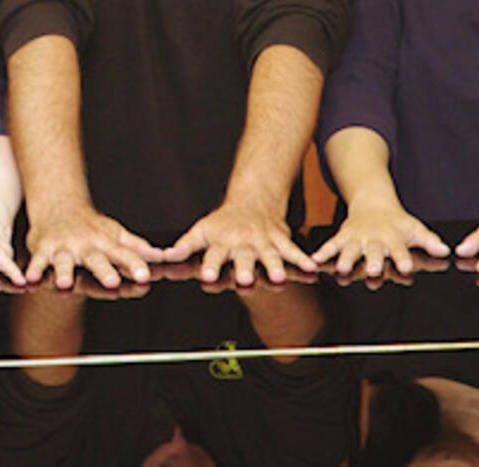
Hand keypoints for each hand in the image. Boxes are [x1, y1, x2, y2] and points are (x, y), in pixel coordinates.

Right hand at [25, 204, 161, 289]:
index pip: (123, 254)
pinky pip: (36, 262)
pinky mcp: (43, 249)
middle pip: (95, 259)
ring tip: (64, 284)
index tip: (145, 276)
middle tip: (113, 281)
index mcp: (104, 243)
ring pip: (63, 261)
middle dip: (103, 270)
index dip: (134, 265)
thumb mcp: (114, 234)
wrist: (57, 205)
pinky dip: (32, 271)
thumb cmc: (89, 225)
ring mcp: (63, 247)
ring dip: (63, 272)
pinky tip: (30, 281)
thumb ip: (135, 248)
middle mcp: (85, 245)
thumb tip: (161, 256)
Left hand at [163, 201, 315, 285]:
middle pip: (243, 257)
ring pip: (270, 254)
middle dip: (245, 268)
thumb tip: (166, 256)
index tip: (207, 275)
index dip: (210, 265)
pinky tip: (312, 268)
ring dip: (274, 265)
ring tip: (279, 277)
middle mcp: (242, 243)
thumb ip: (185, 245)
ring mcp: (262, 241)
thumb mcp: (201, 231)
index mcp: (222, 242)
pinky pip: (292, 250)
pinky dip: (302, 259)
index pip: (214, 255)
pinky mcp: (280, 239)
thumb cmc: (223, 222)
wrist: (252, 200)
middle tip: (245, 279)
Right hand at [310, 198, 449, 276]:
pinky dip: (324, 252)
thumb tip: (445, 251)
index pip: (400, 249)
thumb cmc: (396, 222)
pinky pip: (332, 245)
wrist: (372, 202)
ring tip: (343, 270)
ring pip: (351, 249)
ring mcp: (357, 238)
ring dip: (347, 259)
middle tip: (374, 270)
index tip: (406, 267)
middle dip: (373, 261)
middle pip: (374, 251)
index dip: (403, 258)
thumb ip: (429, 241)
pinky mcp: (343, 237)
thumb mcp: (415, 228)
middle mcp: (374, 238)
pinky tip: (315, 260)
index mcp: (393, 238)